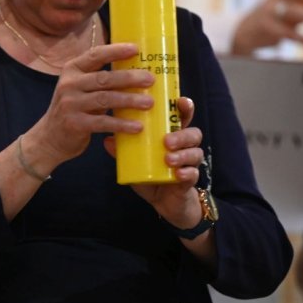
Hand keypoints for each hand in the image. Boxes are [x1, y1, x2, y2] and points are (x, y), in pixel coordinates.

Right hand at [22, 42, 155, 172]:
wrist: (49, 138)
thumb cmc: (73, 110)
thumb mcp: (80, 89)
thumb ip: (99, 80)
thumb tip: (135, 72)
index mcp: (72, 70)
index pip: (95, 55)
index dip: (116, 51)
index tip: (136, 49)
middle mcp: (69, 84)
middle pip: (104, 78)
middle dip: (129, 78)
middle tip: (150, 80)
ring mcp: (70, 104)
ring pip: (105, 99)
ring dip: (129, 100)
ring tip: (149, 103)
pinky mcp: (75, 124)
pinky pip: (103, 122)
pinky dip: (122, 124)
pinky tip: (137, 126)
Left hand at [104, 96, 203, 227]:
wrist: (163, 202)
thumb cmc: (150, 174)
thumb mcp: (134, 161)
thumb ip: (123, 151)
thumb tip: (107, 139)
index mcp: (173, 136)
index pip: (182, 117)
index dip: (185, 107)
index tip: (180, 101)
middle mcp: (185, 147)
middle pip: (193, 133)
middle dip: (182, 134)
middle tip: (166, 141)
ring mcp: (189, 163)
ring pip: (195, 152)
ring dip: (183, 154)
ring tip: (168, 159)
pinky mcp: (190, 180)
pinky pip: (194, 174)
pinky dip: (187, 173)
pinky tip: (178, 174)